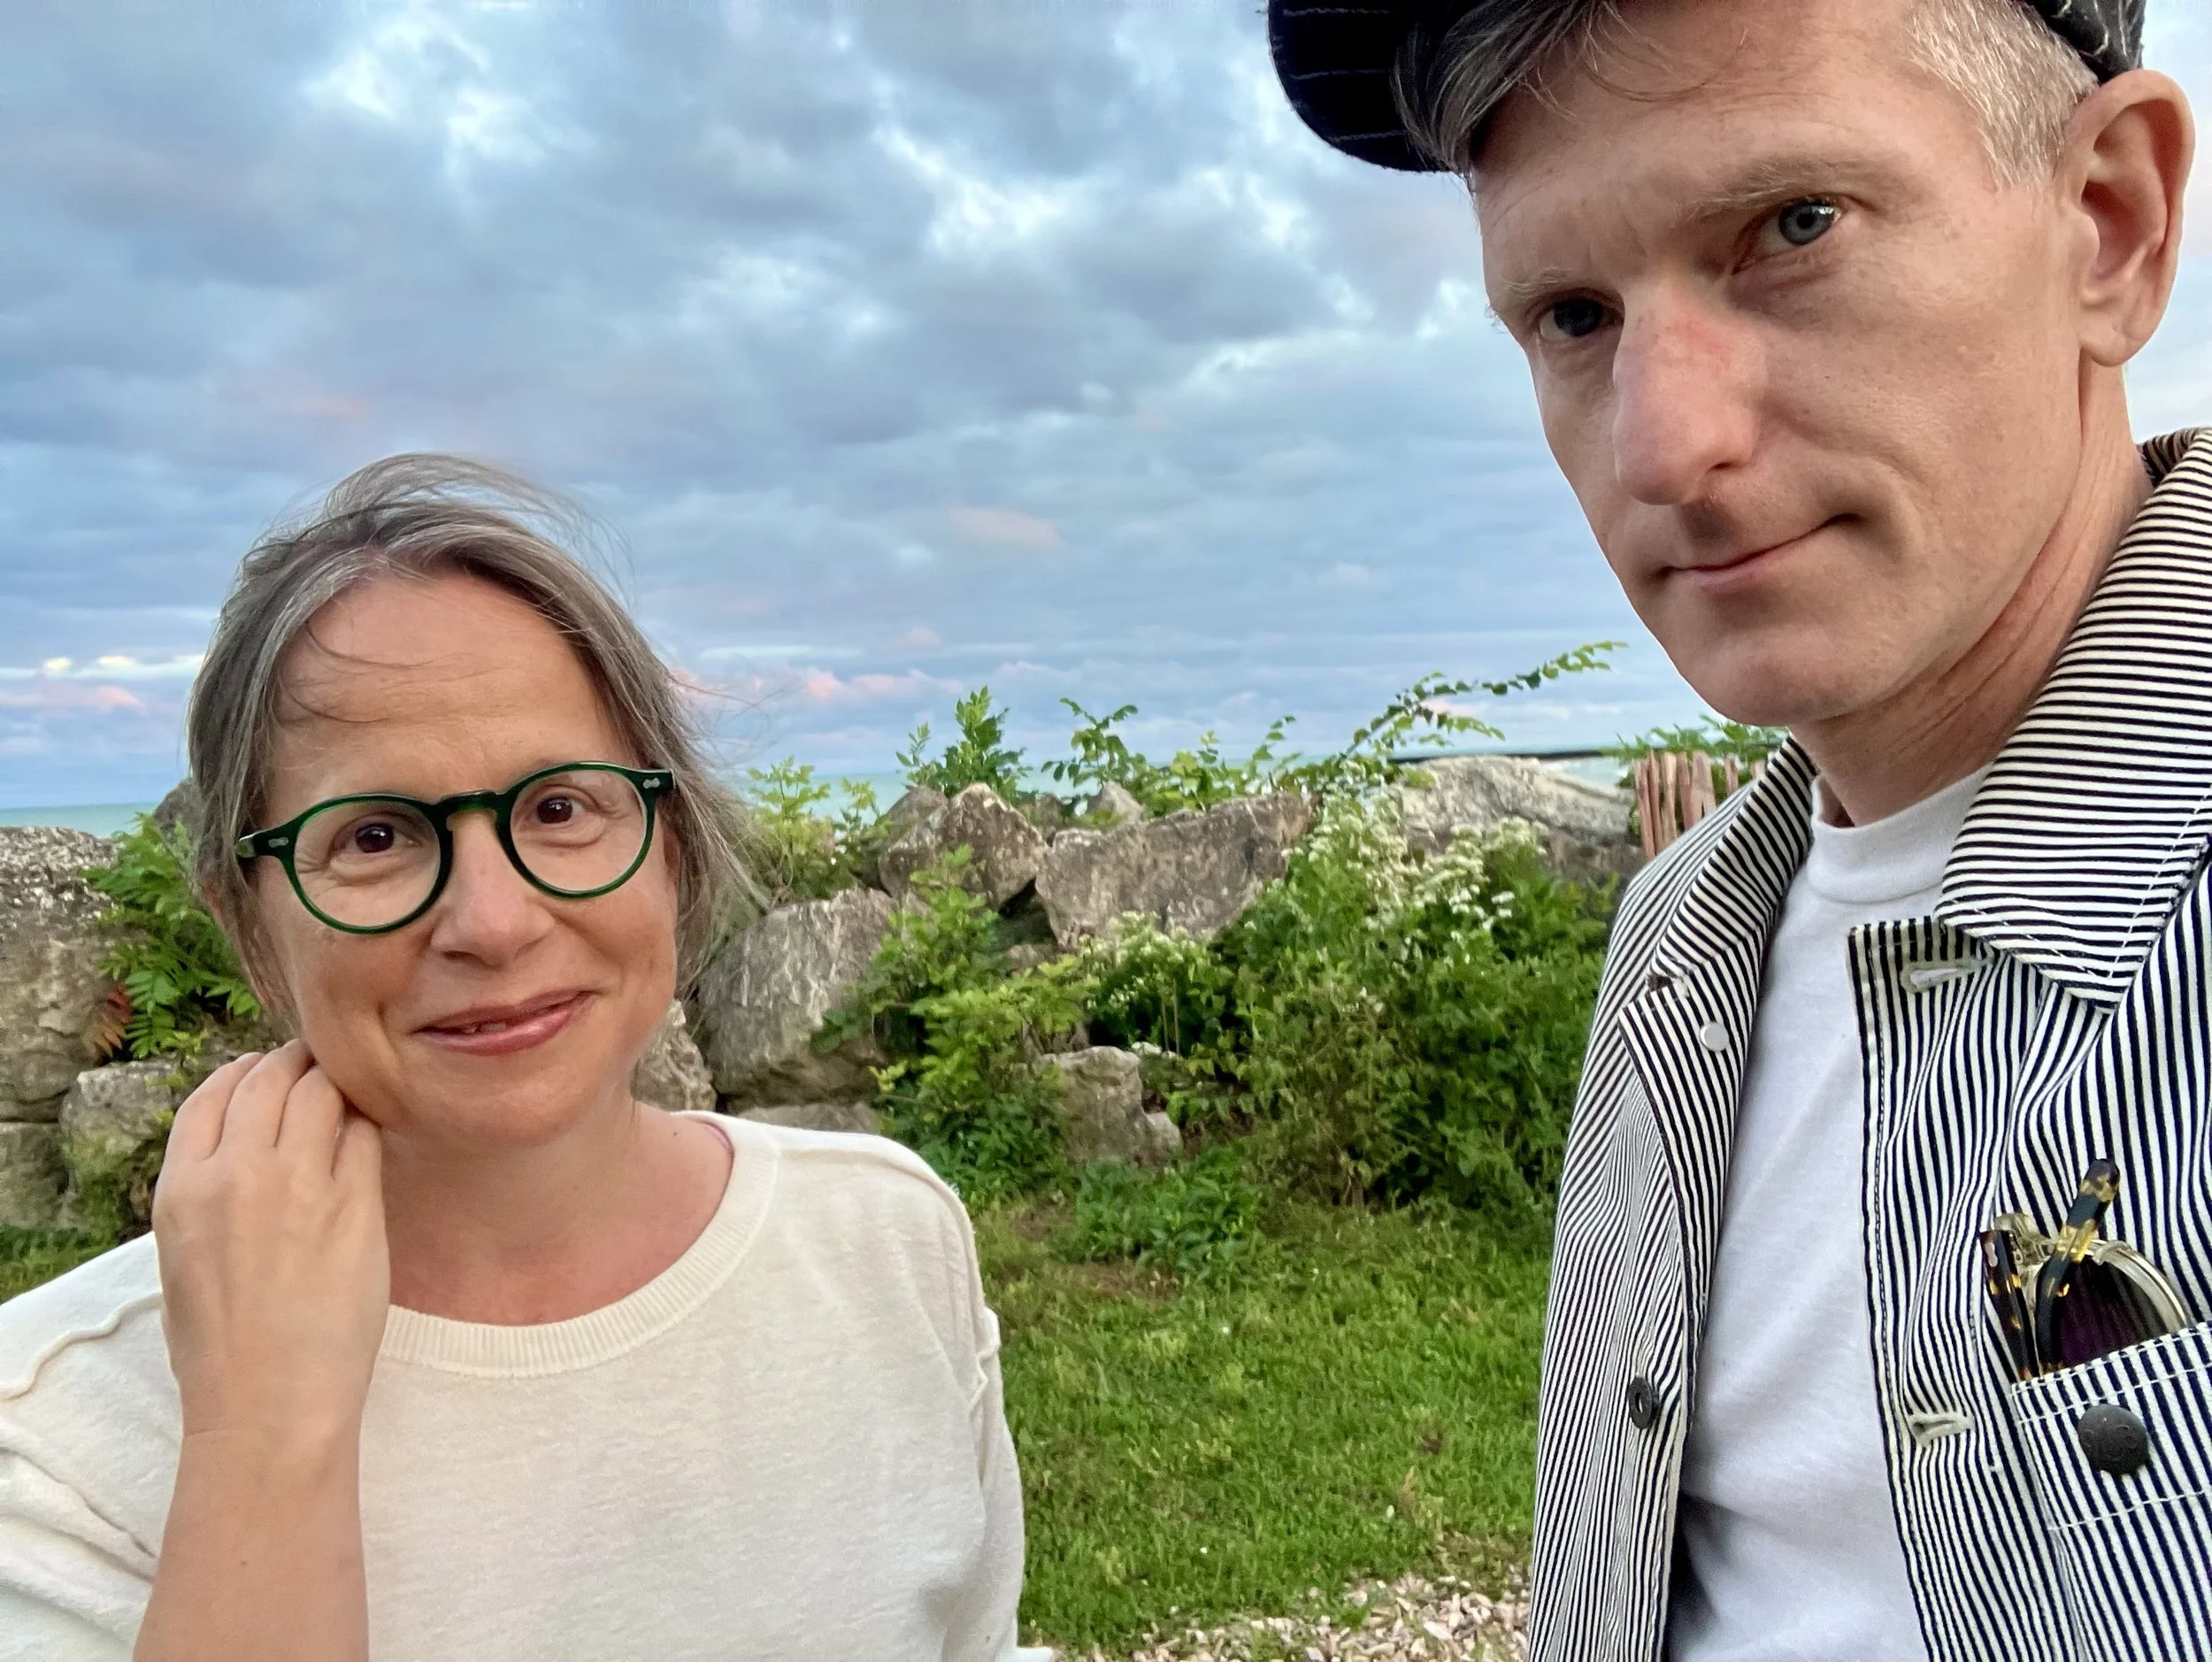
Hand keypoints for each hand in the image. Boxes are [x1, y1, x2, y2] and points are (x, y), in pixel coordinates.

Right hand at [151, 1042, 389, 1444]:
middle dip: (298, 1063)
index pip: (211, 1094)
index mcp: (181, 1190)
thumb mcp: (182, 1259)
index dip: (244, 1073)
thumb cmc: (222, 1348)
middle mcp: (235, 1175)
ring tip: (350, 1093)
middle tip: (322, 1065)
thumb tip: (240, 1149)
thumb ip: (206, 1194)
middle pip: (271, 1079)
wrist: (268, 1404)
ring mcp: (298, 1185)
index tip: (267, 1071)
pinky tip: (372, 1133)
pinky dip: (367, 1124)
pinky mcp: (354, 1204)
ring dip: (338, 1085)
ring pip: (324, 1092)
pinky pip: (364, 1134)